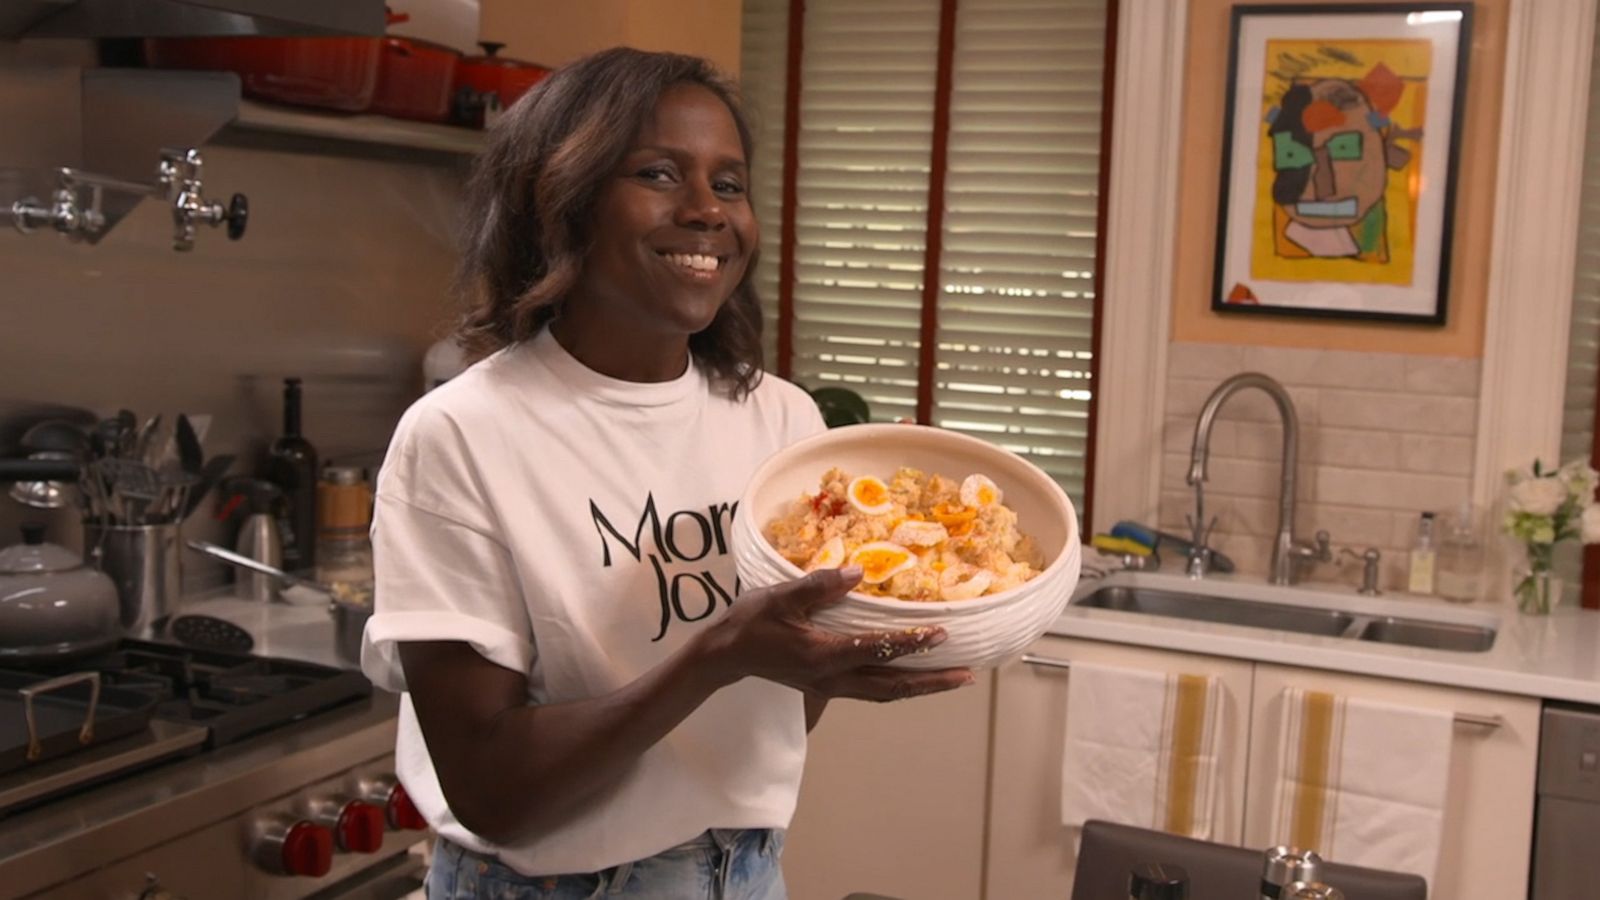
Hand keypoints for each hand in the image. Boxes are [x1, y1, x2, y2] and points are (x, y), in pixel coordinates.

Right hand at [699, 566, 974, 701]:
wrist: (725, 655)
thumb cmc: (751, 622)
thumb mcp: (780, 596)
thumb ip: (819, 584)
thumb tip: (860, 573)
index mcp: (822, 655)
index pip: (877, 649)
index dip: (912, 643)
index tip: (943, 634)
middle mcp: (833, 678)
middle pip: (892, 686)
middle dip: (932, 682)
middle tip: (968, 676)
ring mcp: (831, 687)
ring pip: (886, 692)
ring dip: (922, 687)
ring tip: (955, 679)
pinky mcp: (828, 686)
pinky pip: (873, 690)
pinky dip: (900, 684)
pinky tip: (915, 676)